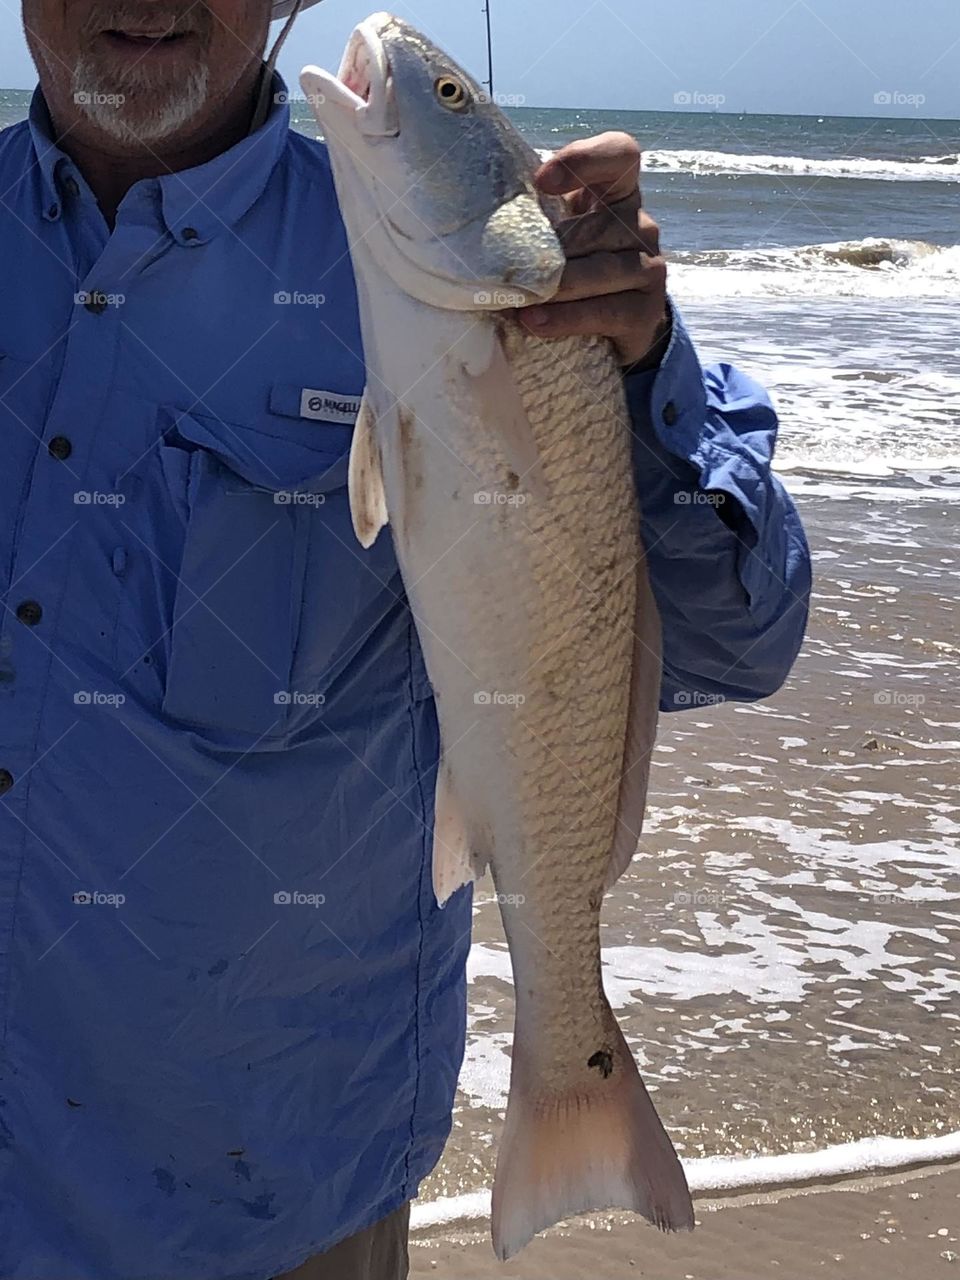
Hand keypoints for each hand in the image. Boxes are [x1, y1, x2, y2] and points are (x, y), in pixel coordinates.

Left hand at [514, 132, 670, 370]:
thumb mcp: (555, 234)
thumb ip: (534, 218)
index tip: (541, 183)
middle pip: (598, 226)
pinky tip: (536, 321)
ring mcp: (649, 268)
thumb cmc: (572, 268)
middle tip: (510, 267)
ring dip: (556, 286)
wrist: (611, 329)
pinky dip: (568, 318)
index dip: (585, 161)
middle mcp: (640, 225)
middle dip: (553, 249)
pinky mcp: (646, 312)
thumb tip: (473, 217)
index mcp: (617, 193)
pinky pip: (607, 311)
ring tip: (520, 301)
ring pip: (601, 271)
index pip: (620, 154)